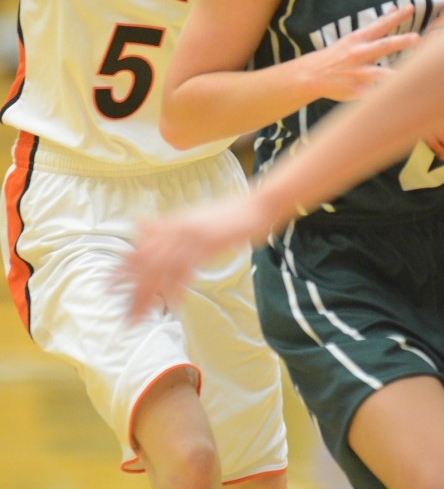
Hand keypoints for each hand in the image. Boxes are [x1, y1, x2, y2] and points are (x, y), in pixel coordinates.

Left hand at [117, 195, 269, 319]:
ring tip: (138, 317)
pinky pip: (187, 270)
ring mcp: (192, 236)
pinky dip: (178, 289)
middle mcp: (177, 228)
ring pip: (162, 269)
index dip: (123, 267)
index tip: (109, 286)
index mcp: (173, 222)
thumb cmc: (227, 213)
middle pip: (147, 261)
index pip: (140, 246)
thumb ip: (167, 224)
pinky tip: (172, 305)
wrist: (255, 206)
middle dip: (131, 289)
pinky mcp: (209, 244)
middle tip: (120, 312)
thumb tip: (140, 226)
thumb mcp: (193, 216)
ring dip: (149, 295)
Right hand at [302, 4, 419, 101]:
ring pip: (379, 74)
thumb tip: (394, 8)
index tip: (410, 8)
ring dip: (395, 76)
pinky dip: (382, 98)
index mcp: (359, 39)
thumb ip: (377, 26)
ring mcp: (357, 73)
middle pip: (382, 46)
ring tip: (412, 79)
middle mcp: (359, 54)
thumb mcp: (355, 38)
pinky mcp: (356, 91)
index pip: (381, 25)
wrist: (313, 75)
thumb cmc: (339, 54)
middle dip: (400, 42)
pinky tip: (397, 102)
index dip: (396, 16)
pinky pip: (372, 95)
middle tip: (416, 38)